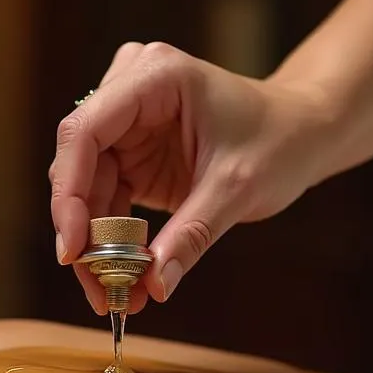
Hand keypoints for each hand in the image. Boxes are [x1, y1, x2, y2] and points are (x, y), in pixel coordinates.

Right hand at [49, 42, 336, 313]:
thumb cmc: (279, 141)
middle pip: (79, 164)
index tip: (73, 249)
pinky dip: (112, 239)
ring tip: (112, 294)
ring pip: (87, 189)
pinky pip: (106, 198)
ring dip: (96, 244)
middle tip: (96, 287)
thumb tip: (154, 287)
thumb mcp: (237, 189)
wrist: (302, 132)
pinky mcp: (131, 151)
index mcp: (154, 77)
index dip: (70, 192)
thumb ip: (191, 236)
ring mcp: (127, 121)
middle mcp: (130, 90)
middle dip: (82, 230)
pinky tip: (124, 277)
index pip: (85, 132)